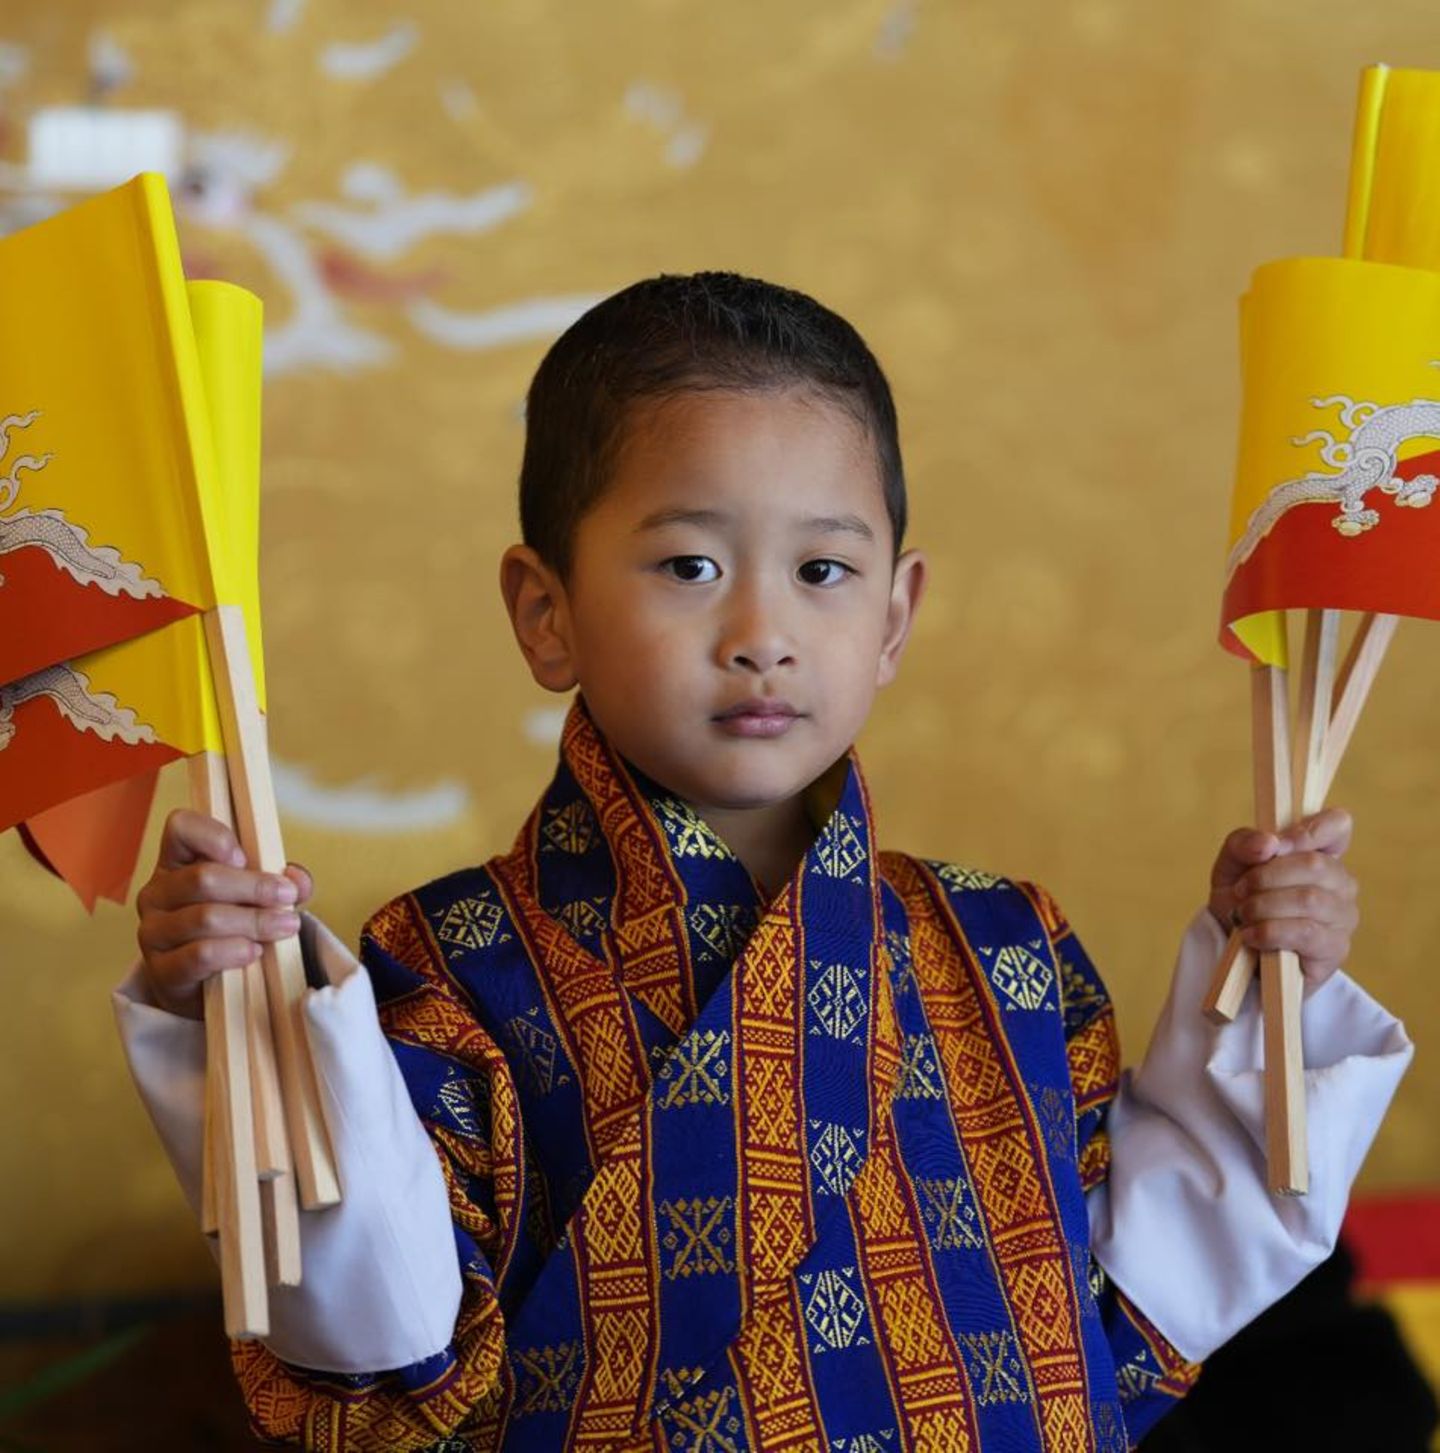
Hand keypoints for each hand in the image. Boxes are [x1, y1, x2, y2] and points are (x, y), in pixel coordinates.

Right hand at [135, 808, 313, 1019]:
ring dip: (253, 921)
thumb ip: (281, 882)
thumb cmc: (232, 927)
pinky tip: (254, 952)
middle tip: (287, 898)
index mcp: (177, 863)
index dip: (213, 836)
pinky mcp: (161, 970)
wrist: (206, 984)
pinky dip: (233, 951)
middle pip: (202, 878)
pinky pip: (199, 955)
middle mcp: (157, 893)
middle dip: (254, 887)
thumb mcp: (257, 897)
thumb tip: (297, 879)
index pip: (180, 827)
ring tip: (285, 927)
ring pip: (205, 917)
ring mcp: (154, 932)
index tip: (245, 857)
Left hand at [1207, 807, 1358, 991]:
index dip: (1308, 830)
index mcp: (1320, 853)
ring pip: (1309, 900)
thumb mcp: (1230, 866)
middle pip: (1315, 864)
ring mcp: (1343, 916)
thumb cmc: (1241, 899)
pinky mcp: (1335, 949)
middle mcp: (1340, 882)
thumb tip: (1268, 843)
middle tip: (1240, 891)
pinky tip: (1250, 936)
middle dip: (1266, 877)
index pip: (1338, 825)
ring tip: (1242, 916)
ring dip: (1263, 906)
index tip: (1275, 846)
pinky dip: (1268, 932)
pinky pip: (1305, 932)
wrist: (1234, 948)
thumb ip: (1242, 844)